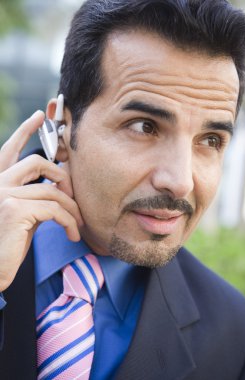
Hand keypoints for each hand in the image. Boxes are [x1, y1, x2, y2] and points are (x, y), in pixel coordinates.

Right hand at [0, 111, 82, 291]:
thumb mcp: (27, 213)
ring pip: (52, 190)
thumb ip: (36, 194)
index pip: (10, 149)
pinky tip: (72, 234)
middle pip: (37, 163)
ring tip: (77, 223)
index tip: (40, 115)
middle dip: (61, 175)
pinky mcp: (14, 209)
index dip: (25, 130)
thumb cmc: (12, 241)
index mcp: (0, 181)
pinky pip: (55, 208)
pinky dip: (69, 221)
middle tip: (72, 191)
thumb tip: (59, 183)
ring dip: (71, 208)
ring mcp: (3, 193)